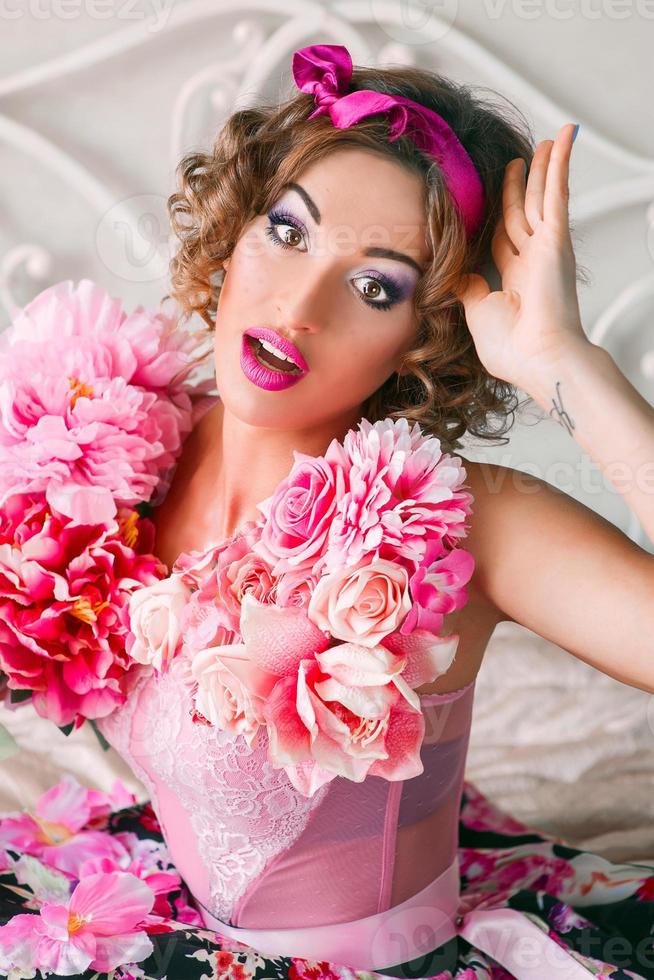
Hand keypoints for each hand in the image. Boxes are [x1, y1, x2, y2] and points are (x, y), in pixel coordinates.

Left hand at [454, 123, 589, 391]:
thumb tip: (450, 272)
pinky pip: (557, 192)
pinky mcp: (556, 238)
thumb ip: (465, 287)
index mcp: (515, 280)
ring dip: (544, 168)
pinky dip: (560, 164)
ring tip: (546, 143)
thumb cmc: (511, 347)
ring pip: (541, 197)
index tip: (492, 199)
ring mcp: (547, 247)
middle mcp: (533, 261)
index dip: (498, 218)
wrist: (538, 358)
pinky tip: (563, 139)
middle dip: (521, 187)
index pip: (503, 240)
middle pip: (523, 213)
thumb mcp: (475, 310)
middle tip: (519, 162)